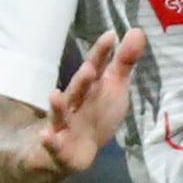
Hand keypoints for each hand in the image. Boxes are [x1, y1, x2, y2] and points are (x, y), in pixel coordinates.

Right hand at [35, 29, 146, 174]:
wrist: (72, 151)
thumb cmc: (94, 112)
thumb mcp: (113, 87)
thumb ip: (124, 62)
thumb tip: (138, 30)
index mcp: (90, 88)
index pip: (95, 68)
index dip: (101, 53)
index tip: (110, 36)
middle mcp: (75, 103)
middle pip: (78, 90)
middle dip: (82, 80)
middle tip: (89, 68)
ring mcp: (64, 125)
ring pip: (60, 115)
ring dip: (58, 107)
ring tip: (54, 95)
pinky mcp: (59, 148)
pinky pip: (53, 145)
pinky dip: (49, 141)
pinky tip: (45, 136)